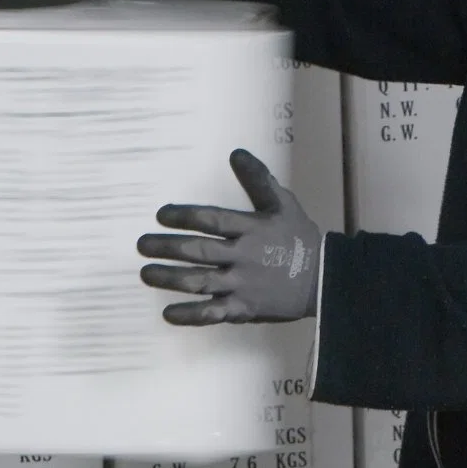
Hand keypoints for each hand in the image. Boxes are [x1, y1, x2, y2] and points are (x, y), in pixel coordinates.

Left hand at [138, 149, 323, 325]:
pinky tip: (168, 313)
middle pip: (199, 251)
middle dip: (168, 248)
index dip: (185, 217)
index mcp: (252, 229)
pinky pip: (213, 313)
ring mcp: (243, 284)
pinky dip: (190, 314)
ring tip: (146, 274)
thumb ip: (257, 179)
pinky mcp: (245, 308)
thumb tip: (236, 153)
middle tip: (142, 245)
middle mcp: (244, 256)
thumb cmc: (299, 238)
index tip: (161, 215)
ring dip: (170, 278)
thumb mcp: (282, 204)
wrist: (324, 279)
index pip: (212, 220)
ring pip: (200, 281)